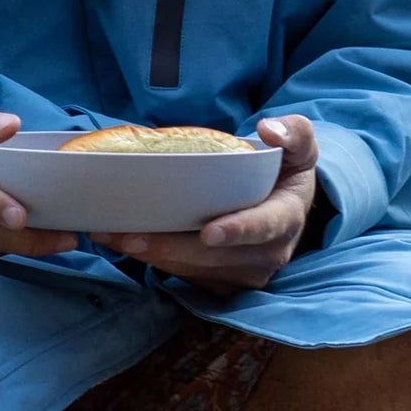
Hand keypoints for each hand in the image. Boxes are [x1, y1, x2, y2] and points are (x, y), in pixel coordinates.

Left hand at [90, 115, 319, 293]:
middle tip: (129, 235)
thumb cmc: (283, 169)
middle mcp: (268, 254)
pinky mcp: (221, 281)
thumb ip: (293, 133)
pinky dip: (153, 261)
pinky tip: (122, 243)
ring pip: (195, 270)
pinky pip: (186, 277)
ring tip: (113, 236)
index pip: (265, 227)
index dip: (238, 231)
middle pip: (217, 257)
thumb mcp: (297, 146)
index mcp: (286, 217)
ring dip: (153, 256)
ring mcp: (244, 272)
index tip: (208, 233)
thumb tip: (269, 129)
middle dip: (172, 248)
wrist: (282, 202)